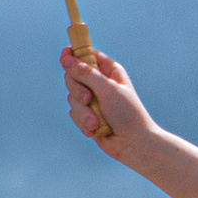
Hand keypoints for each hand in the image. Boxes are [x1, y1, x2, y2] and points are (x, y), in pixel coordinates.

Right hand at [63, 46, 152, 160]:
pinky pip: (74, 113)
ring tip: (96, 122)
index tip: (65, 55)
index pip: (87, 55)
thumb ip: (86, 74)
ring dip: (83, 112)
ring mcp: (93, 99)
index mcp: (109, 71)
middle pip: (73, 75)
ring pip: (71, 97)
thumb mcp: (107, 89)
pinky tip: (95, 129)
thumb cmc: (126, 113)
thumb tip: (67, 59)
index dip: (74, 54)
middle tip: (88, 98)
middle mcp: (100, 83)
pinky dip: (83, 122)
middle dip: (77, 89)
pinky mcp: (87, 115)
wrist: (133, 143)